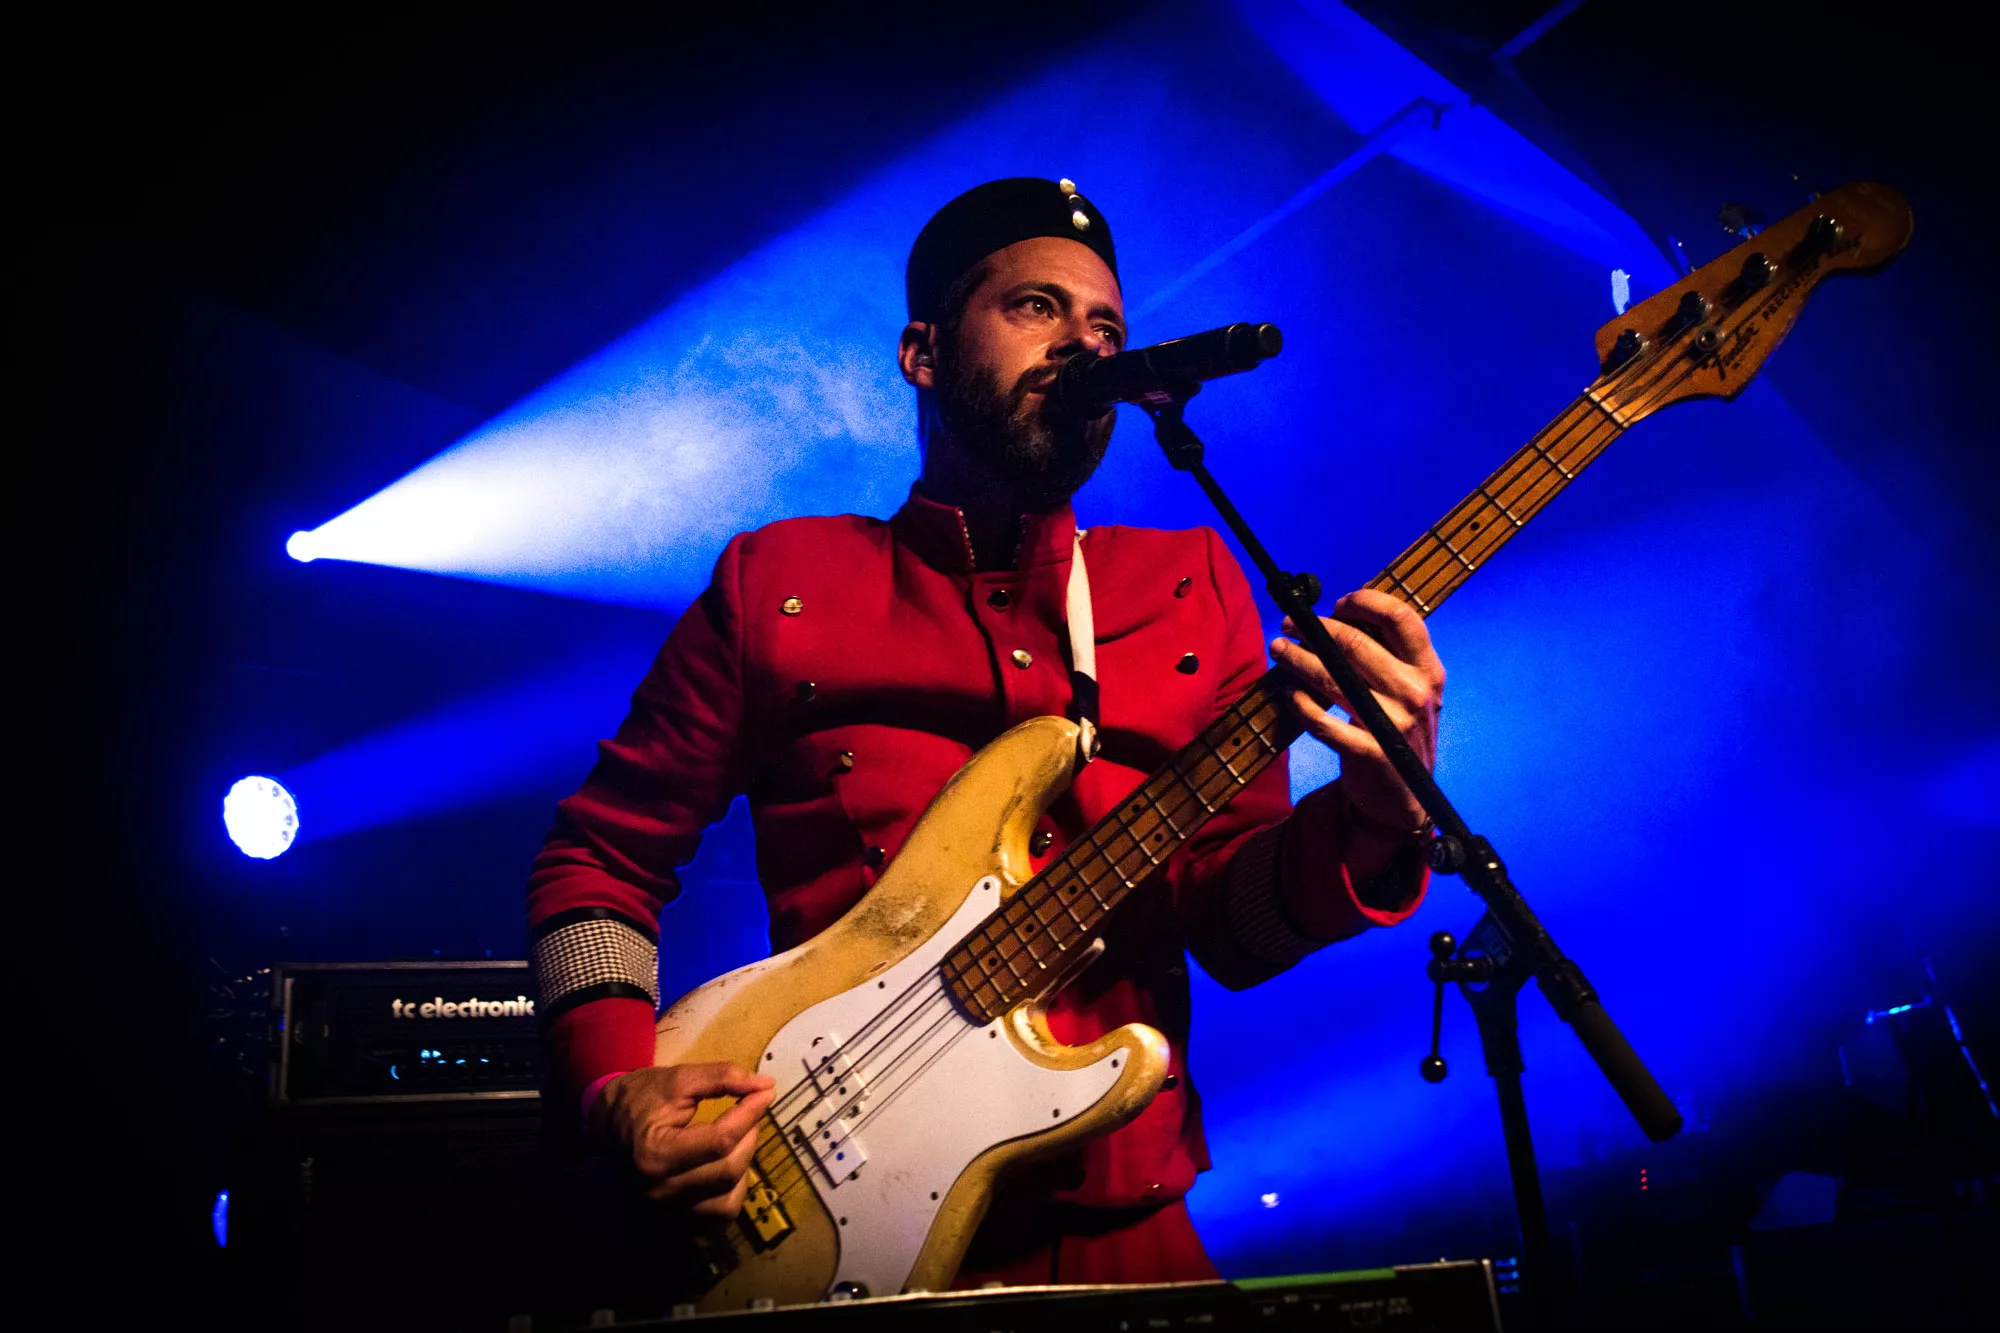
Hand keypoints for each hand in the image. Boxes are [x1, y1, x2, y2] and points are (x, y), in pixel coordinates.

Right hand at [590, 1063, 776, 1218]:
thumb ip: (722, 1078)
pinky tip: (727, 1170)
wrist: (604, 1127)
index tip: (765, 1092)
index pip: (721, 1140)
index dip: (750, 1112)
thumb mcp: (678, 1079)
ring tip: (737, 1141)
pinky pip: (717, 1224)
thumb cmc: (641, 1100)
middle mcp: (660, 1192)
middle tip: (748, 1113)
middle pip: (728, 1170)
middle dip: (749, 1136)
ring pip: (728, 1202)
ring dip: (743, 1167)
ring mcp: (666, 1212)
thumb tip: (766, 1085)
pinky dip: (731, 1198)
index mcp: (656, 1154)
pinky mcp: (673, 1223)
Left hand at [1271, 589, 1444, 832]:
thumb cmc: (1397, 731)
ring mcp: (1394, 724)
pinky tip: (1289, 692)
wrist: (1407, 798)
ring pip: (1332, 677)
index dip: (1364, 602)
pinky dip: (1300, 704)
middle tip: (1289, 624)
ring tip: (1278, 649)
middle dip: (1314, 628)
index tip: (1336, 604)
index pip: (1401, 617)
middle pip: (1355, 642)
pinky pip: (1323, 722)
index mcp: (1429, 669)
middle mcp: (1416, 692)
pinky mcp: (1371, 753)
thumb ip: (1387, 655)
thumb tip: (1342, 614)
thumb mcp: (1409, 690)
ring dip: (1297, 658)